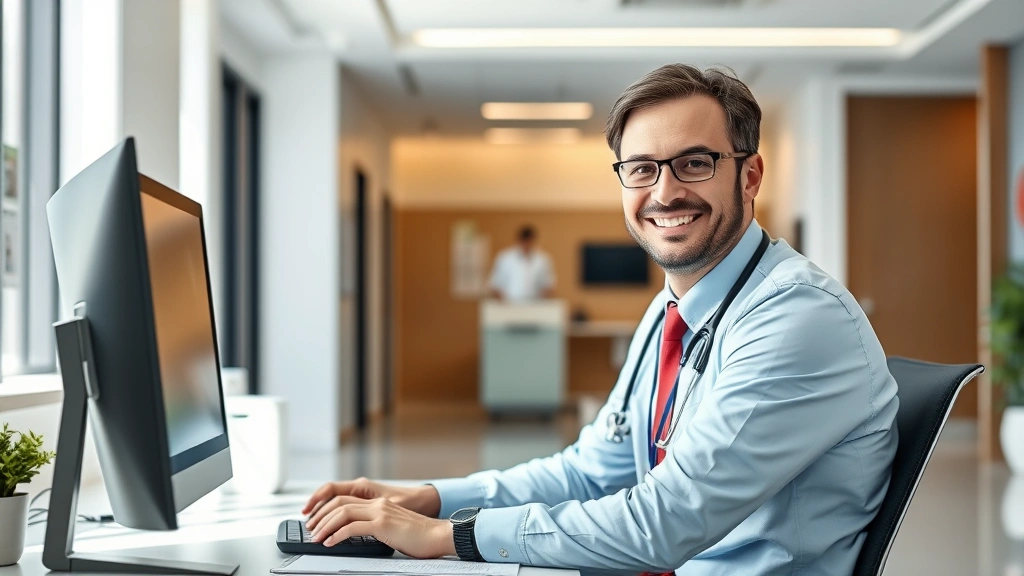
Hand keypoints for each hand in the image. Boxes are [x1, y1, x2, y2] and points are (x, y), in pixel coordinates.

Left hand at [302, 478, 440, 529]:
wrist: (438, 535)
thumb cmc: (419, 536)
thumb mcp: (393, 528)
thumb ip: (376, 527)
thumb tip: (357, 536)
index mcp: (379, 503)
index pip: (345, 499)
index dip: (326, 508)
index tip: (316, 519)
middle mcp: (377, 504)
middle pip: (339, 502)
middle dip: (320, 515)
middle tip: (310, 529)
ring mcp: (380, 512)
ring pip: (342, 512)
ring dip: (325, 525)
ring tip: (316, 537)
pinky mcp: (383, 524)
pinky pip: (352, 527)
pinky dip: (337, 535)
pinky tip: (330, 542)